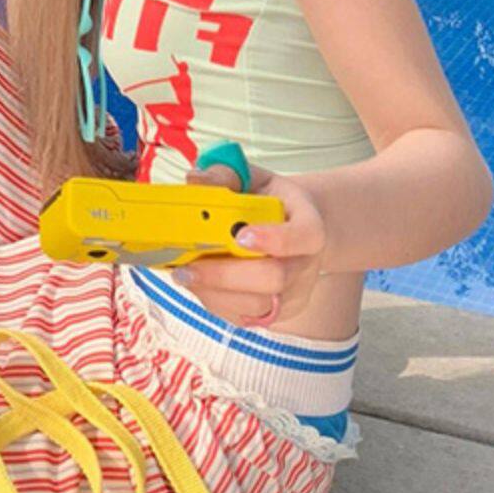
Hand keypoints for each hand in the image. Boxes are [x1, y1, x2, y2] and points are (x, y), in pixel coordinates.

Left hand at [176, 158, 327, 328]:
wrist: (290, 228)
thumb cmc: (268, 201)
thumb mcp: (251, 178)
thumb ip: (224, 175)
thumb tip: (195, 180)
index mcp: (309, 224)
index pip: (304, 236)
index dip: (274, 238)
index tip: (240, 236)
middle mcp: (305, 264)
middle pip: (275, 278)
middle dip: (227, 275)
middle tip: (189, 267)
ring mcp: (293, 294)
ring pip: (256, 306)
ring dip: (214, 292)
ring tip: (184, 274)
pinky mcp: (274, 314)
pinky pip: (243, 317)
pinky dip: (215, 302)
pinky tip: (197, 284)